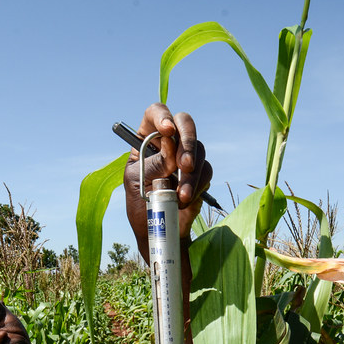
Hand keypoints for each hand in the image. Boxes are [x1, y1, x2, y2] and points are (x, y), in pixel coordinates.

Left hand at [124, 103, 213, 258]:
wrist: (158, 230)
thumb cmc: (140, 205)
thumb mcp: (137, 183)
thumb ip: (153, 164)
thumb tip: (170, 146)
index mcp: (146, 137)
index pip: (156, 112)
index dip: (163, 116)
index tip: (167, 130)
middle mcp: (169, 141)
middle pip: (185, 123)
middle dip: (187, 142)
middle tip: (184, 165)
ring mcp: (186, 155)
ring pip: (199, 149)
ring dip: (191, 173)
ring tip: (180, 196)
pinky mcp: (200, 173)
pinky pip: (206, 170)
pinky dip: (197, 185)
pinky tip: (185, 200)